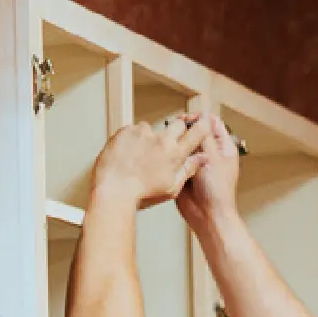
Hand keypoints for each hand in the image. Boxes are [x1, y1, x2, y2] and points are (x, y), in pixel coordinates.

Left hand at [90, 114, 212, 210]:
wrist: (113, 191)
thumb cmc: (140, 195)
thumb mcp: (171, 188)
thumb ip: (188, 169)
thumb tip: (202, 158)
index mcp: (174, 154)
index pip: (196, 133)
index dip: (202, 126)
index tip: (204, 122)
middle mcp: (161, 140)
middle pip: (177, 125)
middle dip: (175, 132)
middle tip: (164, 147)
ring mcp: (143, 133)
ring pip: (151, 129)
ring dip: (147, 138)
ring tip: (137, 157)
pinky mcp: (126, 131)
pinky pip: (132, 130)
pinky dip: (130, 140)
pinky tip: (126, 155)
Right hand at [179, 115, 241, 233]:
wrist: (207, 215)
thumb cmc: (218, 192)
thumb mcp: (212, 158)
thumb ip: (205, 137)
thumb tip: (201, 117)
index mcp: (223, 147)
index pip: (211, 123)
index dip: (199, 118)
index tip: (187, 119)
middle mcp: (210, 153)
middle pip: (195, 133)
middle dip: (185, 131)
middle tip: (176, 132)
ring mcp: (196, 162)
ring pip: (184, 145)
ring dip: (178, 144)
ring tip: (172, 145)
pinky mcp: (184, 172)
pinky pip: (176, 159)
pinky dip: (172, 157)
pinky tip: (169, 157)